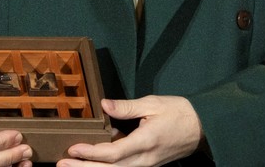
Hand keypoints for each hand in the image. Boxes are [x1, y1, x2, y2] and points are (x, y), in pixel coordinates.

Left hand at [58, 96, 201, 166]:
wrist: (202, 128)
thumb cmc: (179, 113)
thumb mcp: (152, 103)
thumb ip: (126, 107)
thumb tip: (103, 105)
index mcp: (145, 142)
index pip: (113, 154)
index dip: (91, 153)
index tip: (73, 149)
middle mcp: (144, 159)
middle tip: (62, 166)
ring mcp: (146, 165)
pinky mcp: (147, 165)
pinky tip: (92, 166)